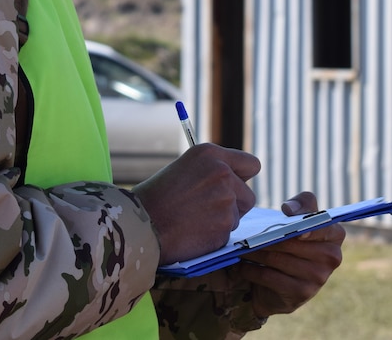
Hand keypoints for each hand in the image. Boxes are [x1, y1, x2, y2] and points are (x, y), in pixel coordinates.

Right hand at [132, 143, 259, 263]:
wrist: (140, 225)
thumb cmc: (155, 198)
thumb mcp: (182, 169)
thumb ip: (209, 172)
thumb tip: (233, 182)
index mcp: (210, 154)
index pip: (251, 164)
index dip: (242, 178)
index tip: (236, 186)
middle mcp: (223, 173)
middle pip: (248, 195)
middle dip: (234, 205)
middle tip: (209, 210)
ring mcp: (226, 199)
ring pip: (237, 216)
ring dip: (222, 221)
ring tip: (194, 220)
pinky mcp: (225, 224)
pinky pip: (227, 234)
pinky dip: (214, 236)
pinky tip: (192, 232)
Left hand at [233, 191, 344, 318]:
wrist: (282, 288)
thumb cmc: (291, 246)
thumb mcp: (298, 224)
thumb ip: (300, 207)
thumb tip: (289, 210)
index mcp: (334, 235)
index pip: (320, 220)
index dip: (304, 217)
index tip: (286, 215)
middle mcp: (332, 257)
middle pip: (292, 240)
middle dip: (266, 236)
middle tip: (247, 234)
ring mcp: (319, 277)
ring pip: (278, 258)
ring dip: (255, 252)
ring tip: (241, 247)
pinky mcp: (302, 293)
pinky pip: (270, 277)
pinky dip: (253, 270)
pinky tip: (243, 266)